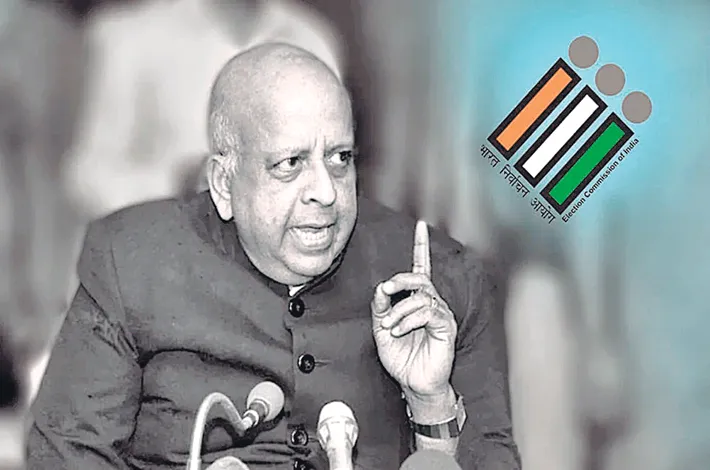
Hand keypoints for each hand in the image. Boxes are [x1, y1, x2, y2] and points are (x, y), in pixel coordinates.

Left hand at [371, 221, 456, 398]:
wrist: (413, 384)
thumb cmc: (401, 358)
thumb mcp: (381, 330)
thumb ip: (380, 308)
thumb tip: (381, 288)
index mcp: (416, 301)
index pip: (420, 268)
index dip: (421, 246)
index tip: (421, 225)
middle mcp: (431, 303)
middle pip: (419, 277)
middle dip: (400, 279)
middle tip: (385, 289)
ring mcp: (440, 314)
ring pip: (421, 296)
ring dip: (399, 309)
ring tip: (389, 327)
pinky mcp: (446, 326)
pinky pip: (428, 312)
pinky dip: (409, 319)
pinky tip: (399, 330)